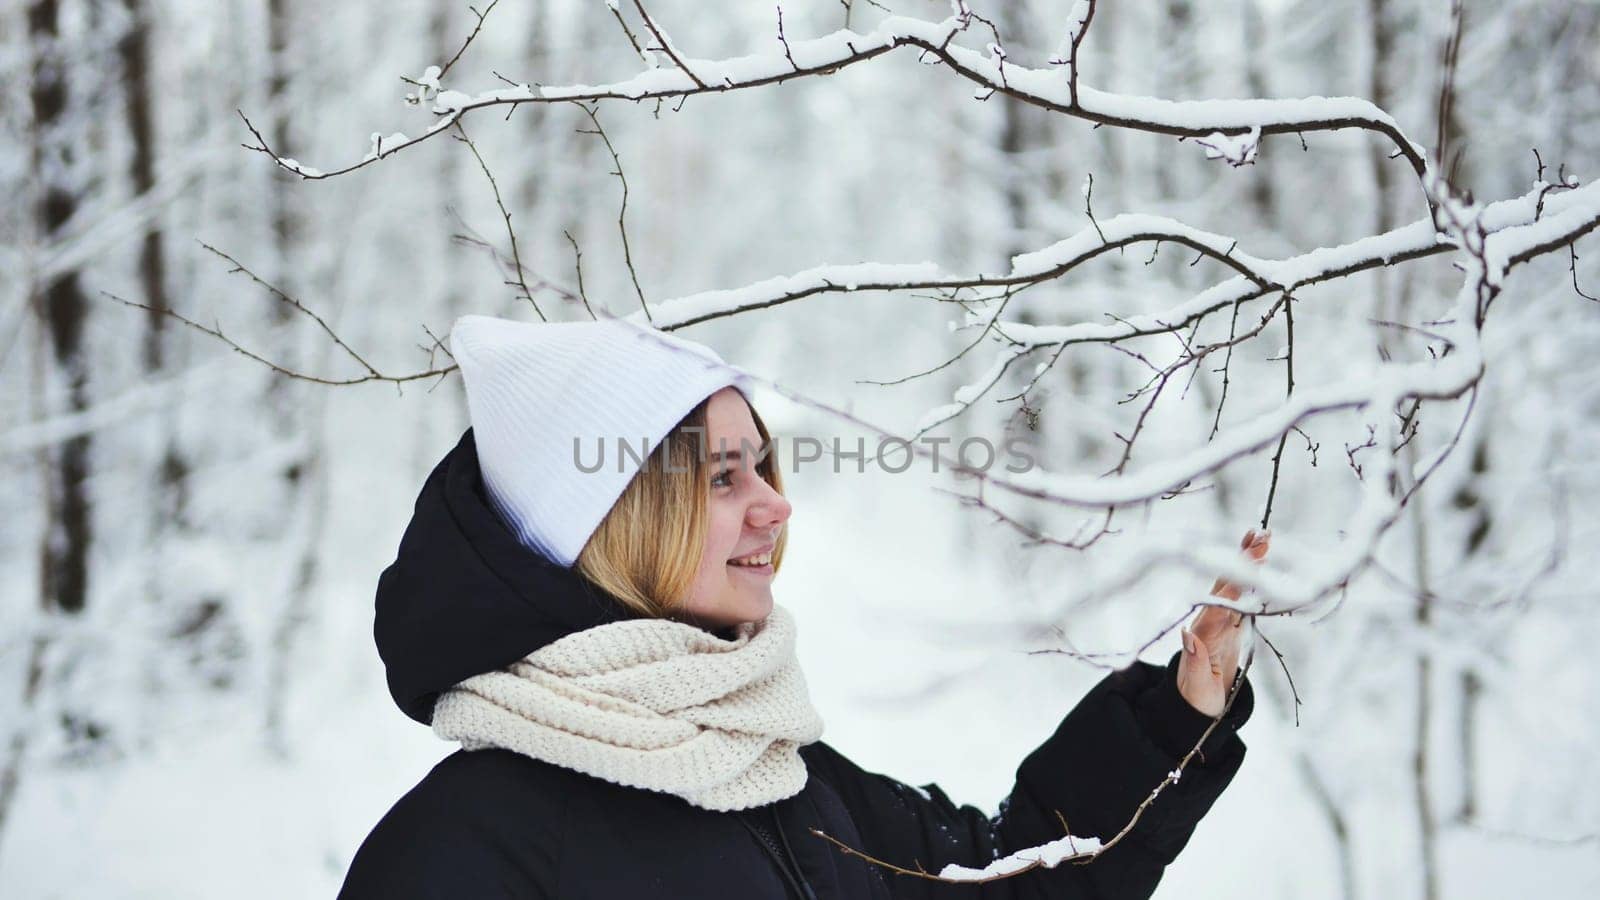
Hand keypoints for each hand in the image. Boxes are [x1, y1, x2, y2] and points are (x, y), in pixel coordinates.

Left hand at [1177, 529, 1269, 716]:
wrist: (1194, 706)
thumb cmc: (1196, 699)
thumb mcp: (1197, 687)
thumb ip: (1195, 662)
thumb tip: (1188, 634)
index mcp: (1203, 633)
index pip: (1220, 602)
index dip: (1235, 581)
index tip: (1248, 561)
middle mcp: (1209, 621)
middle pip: (1226, 585)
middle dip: (1243, 561)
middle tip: (1260, 534)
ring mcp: (1219, 621)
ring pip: (1234, 586)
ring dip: (1247, 562)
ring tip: (1261, 535)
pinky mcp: (1229, 625)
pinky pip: (1241, 595)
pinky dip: (1250, 576)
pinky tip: (1259, 558)